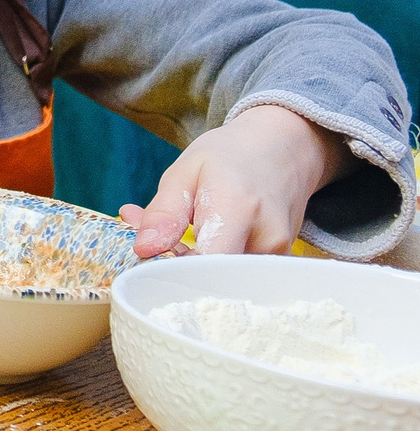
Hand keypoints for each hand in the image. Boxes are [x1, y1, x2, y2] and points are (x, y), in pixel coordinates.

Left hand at [121, 104, 348, 256]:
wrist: (284, 150)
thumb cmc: (231, 157)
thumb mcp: (185, 172)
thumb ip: (164, 213)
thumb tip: (145, 249)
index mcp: (238, 208)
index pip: (204, 263)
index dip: (171, 269)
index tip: (148, 255)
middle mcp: (266, 237)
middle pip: (212, 278)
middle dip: (176, 268)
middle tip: (154, 242)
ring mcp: (277, 253)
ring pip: (223, 280)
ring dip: (191, 267)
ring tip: (177, 235)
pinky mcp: (277, 262)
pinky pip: (237, 276)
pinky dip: (209, 266)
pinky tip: (198, 243)